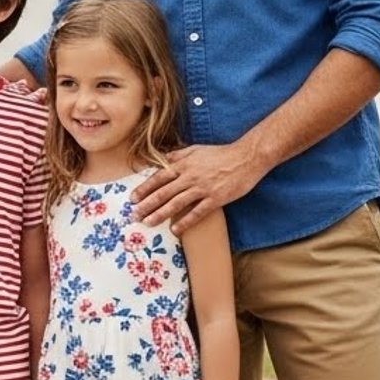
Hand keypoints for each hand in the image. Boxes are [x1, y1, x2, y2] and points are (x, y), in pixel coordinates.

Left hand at [131, 141, 266, 234]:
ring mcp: (202, 188)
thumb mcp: (194, 149)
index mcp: (183, 165)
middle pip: (163, 192)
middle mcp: (189, 177)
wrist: (246, 158)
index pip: (158, 178)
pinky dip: (185, 221)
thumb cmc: (220, 153)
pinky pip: (197, 212)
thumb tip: (161, 159)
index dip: (144, 189)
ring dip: (160, 214)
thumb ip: (177, 155)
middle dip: (147, 204)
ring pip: (176, 203)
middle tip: (134, 215)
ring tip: (148, 222)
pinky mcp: (216, 199)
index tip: (133, 198)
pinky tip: (175, 230)